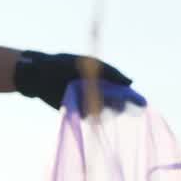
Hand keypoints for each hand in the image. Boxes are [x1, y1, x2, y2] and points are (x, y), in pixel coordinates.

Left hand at [13, 51, 139, 109]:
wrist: (38, 74)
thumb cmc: (64, 64)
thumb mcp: (89, 64)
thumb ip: (110, 72)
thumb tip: (130, 82)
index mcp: (103, 80)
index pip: (123, 91)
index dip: (132, 97)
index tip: (141, 104)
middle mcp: (98, 93)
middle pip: (116, 104)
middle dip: (118, 105)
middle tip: (116, 103)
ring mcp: (88, 103)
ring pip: (104, 112)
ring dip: (104, 109)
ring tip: (96, 100)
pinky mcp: (77, 112)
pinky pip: (90, 117)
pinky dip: (91, 114)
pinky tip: (86, 107)